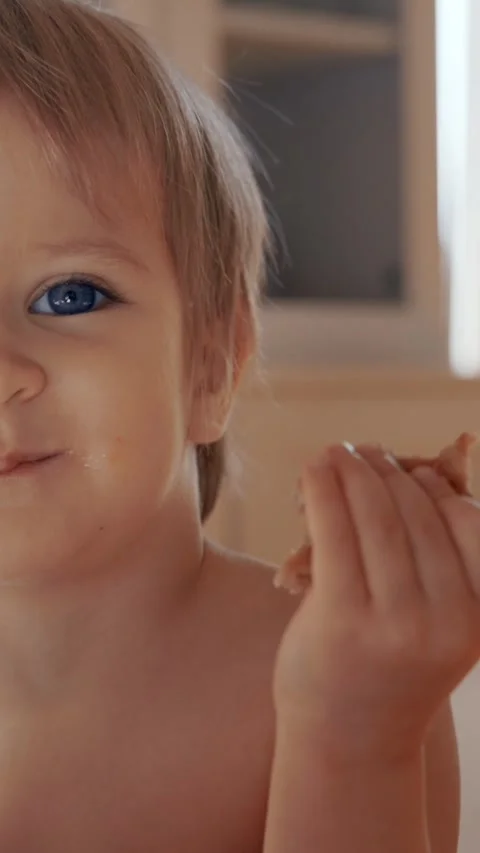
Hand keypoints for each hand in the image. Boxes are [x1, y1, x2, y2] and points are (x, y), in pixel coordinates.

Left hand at [274, 443, 479, 758]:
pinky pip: (334, 532)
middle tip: (364, 451)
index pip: (467, 522)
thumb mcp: (437, 623)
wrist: (350, 742)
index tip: (408, 467)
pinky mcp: (342, 619)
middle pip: (419, 514)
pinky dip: (323, 491)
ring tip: (337, 452)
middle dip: (388, 471)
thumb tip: (412, 473)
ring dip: (354, 472)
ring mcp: (396, 622)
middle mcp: (448, 619)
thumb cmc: (391, 670)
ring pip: (376, 518)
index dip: (434, 485)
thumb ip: (436, 561)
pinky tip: (313, 470)